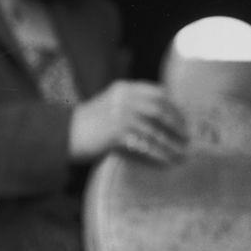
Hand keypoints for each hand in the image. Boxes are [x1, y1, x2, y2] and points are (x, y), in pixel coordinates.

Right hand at [69, 79, 187, 163]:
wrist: (63, 135)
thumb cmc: (87, 124)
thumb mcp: (109, 105)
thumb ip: (130, 105)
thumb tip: (159, 118)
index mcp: (123, 89)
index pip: (157, 93)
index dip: (174, 106)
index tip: (183, 119)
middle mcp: (124, 99)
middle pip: (160, 110)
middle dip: (177, 125)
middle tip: (187, 138)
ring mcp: (120, 116)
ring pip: (154, 130)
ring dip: (170, 143)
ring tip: (181, 154)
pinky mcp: (116, 133)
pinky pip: (144, 144)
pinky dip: (158, 154)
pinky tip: (166, 161)